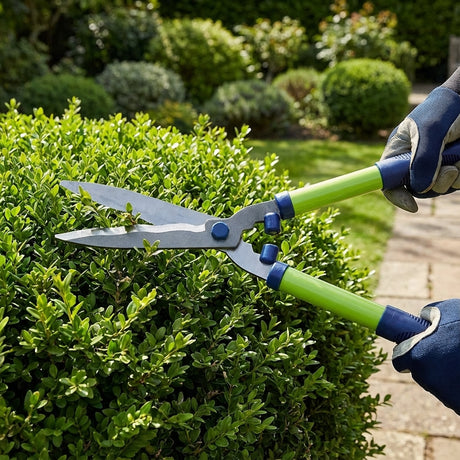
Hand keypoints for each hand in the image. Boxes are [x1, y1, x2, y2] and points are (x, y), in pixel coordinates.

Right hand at [381, 87, 459, 211]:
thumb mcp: (430, 132)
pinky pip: (455, 182)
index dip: (396, 195)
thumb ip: (423, 160)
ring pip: (439, 187)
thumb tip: (419, 189)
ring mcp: (433, 165)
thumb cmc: (443, 110)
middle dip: (435, 184)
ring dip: (453, 177)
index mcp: (398, 152)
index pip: (387, 181)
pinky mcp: (451, 165)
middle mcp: (413, 161)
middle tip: (450, 169)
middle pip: (417, 188)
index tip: (412, 205)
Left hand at [392, 298, 459, 413]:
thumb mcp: (448, 311)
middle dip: (430, 364)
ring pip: (439, 384)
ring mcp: (444, 395)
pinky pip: (455, 396)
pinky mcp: (459, 406)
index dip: (407, 354)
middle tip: (447, 354)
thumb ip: (429, 316)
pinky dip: (459, 387)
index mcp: (416, 355)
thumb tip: (423, 319)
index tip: (414, 352)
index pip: (400, 361)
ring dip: (447, 375)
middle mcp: (426, 378)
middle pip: (421, 373)